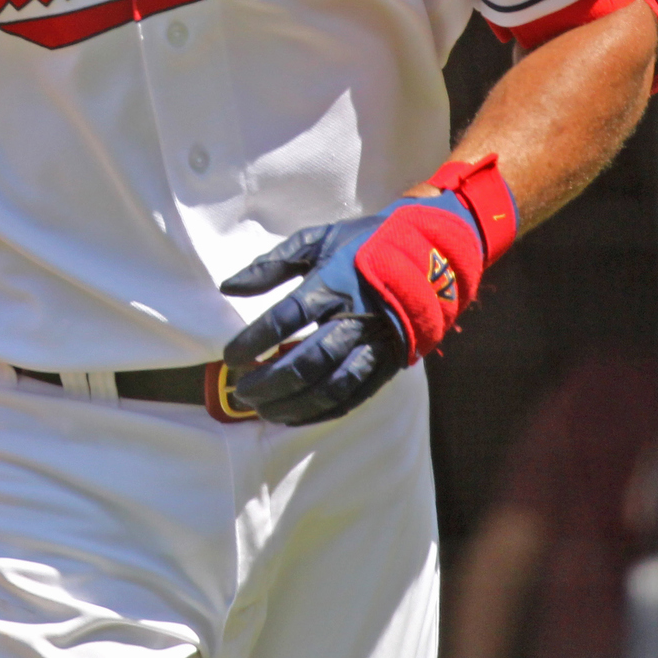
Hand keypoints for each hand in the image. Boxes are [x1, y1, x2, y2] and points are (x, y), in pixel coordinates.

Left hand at [220, 160, 513, 425]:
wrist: (429, 253)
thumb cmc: (361, 245)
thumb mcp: (314, 240)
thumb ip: (270, 264)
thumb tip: (228, 287)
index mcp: (334, 283)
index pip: (287, 317)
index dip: (254, 340)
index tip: (229, 356)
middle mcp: (356, 318)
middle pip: (308, 360)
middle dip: (269, 381)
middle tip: (241, 390)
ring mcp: (377, 345)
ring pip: (331, 386)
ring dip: (293, 404)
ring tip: (262, 409)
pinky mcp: (390, 364)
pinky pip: (353, 397)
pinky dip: (320, 412)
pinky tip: (294, 416)